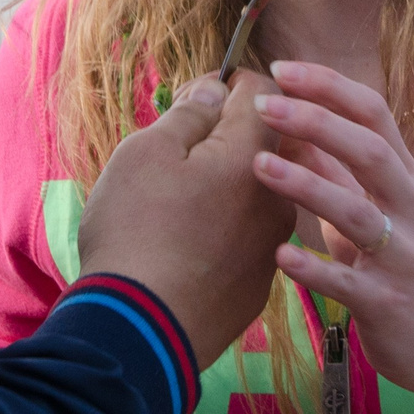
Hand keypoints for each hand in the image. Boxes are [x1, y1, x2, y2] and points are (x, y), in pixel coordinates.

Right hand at [77, 70, 294, 364]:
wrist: (142, 330)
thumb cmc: (135, 231)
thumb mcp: (146, 153)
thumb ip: (189, 114)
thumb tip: (214, 93)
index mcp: (253, 154)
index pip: (262, 90)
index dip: (225, 83)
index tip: (191, 99)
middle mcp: (278, 196)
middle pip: (263, 143)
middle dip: (225, 135)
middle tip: (176, 151)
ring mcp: (272, 244)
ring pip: (256, 192)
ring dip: (225, 183)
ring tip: (175, 201)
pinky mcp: (259, 283)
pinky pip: (247, 237)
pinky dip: (224, 227)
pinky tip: (185, 243)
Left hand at [251, 63, 413, 413]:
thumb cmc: (402, 271)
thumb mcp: (373, 213)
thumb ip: (337, 174)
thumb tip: (292, 126)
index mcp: (405, 180)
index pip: (374, 115)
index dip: (329, 88)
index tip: (281, 68)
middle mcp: (411, 210)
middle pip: (369, 151)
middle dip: (317, 121)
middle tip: (265, 103)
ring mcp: (403, 258)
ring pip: (358, 212)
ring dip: (307, 185)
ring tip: (259, 165)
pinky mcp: (389, 304)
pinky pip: (348, 282)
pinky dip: (313, 267)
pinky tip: (278, 254)